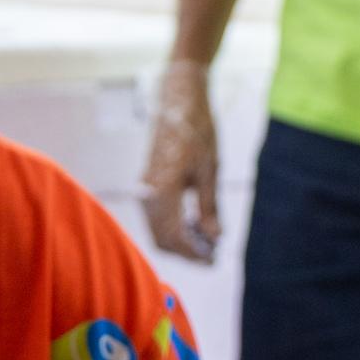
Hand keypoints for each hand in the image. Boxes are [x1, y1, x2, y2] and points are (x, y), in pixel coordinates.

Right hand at [141, 60, 219, 260]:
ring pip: (157, 228)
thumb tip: (215, 238)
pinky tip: (194, 223)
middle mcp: (148, 191)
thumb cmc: (197, 129)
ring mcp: (144, 187)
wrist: (178, 99)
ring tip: (207, 241)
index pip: (175, 236)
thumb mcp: (211, 171)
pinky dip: (173, 226)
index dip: (194, 253)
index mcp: (163, 189)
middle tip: (213, 256)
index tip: (214, 260)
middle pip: (162, 238)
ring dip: (180, 240)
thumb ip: (210, 208)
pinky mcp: (147, 182)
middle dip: (186, 251)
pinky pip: (155, 215)